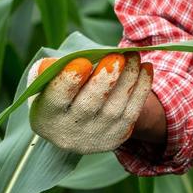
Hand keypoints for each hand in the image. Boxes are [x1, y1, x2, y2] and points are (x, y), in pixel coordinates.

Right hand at [28, 52, 153, 153]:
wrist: (74, 122)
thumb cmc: (59, 92)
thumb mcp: (46, 82)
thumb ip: (48, 70)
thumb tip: (64, 63)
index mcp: (46, 116)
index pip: (56, 98)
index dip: (69, 81)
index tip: (83, 62)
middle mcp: (68, 132)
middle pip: (89, 105)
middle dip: (105, 79)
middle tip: (117, 56)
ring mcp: (94, 137)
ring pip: (115, 108)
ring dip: (128, 78)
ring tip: (133, 56)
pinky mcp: (115, 137)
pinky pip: (132, 112)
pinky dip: (141, 89)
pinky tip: (146, 68)